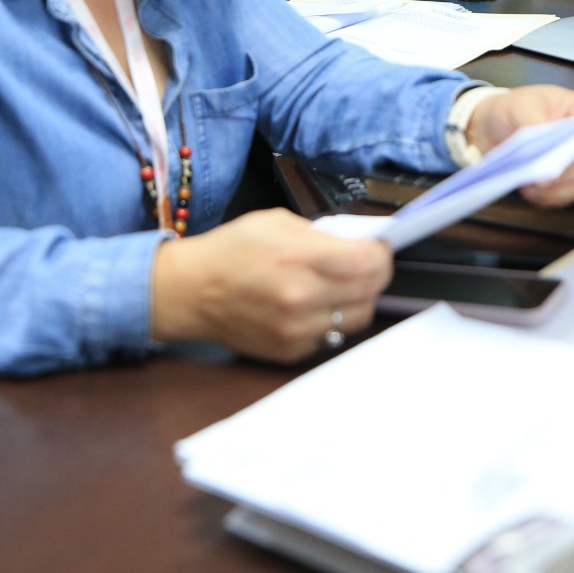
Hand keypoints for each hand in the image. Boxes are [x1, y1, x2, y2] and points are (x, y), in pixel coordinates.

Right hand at [151, 209, 390, 361]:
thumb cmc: (231, 250)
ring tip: (343, 286)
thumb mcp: (277, 222)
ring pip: (357, 318)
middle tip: (367, 265)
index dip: (381, 254)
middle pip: (370, 292)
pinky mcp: (291, 350)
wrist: (192, 291)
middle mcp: (302, 298)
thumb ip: (321, 234)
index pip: (368, 263)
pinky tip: (315, 304)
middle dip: (375, 275)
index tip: (378, 248)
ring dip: (358, 300)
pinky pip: (331, 335)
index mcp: (299, 258)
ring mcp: (297, 329)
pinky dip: (331, 319)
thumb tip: (358, 244)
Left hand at [466, 85, 573, 207]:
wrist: (496, 127)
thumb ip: (535, 122)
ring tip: (528, 183)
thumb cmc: (514, 108)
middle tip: (537, 176)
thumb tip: (547, 147)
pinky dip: (547, 197)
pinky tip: (529, 190)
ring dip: (553, 189)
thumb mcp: (522, 105)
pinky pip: (565, 197)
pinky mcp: (568, 182)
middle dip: (562, 172)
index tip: (565, 157)